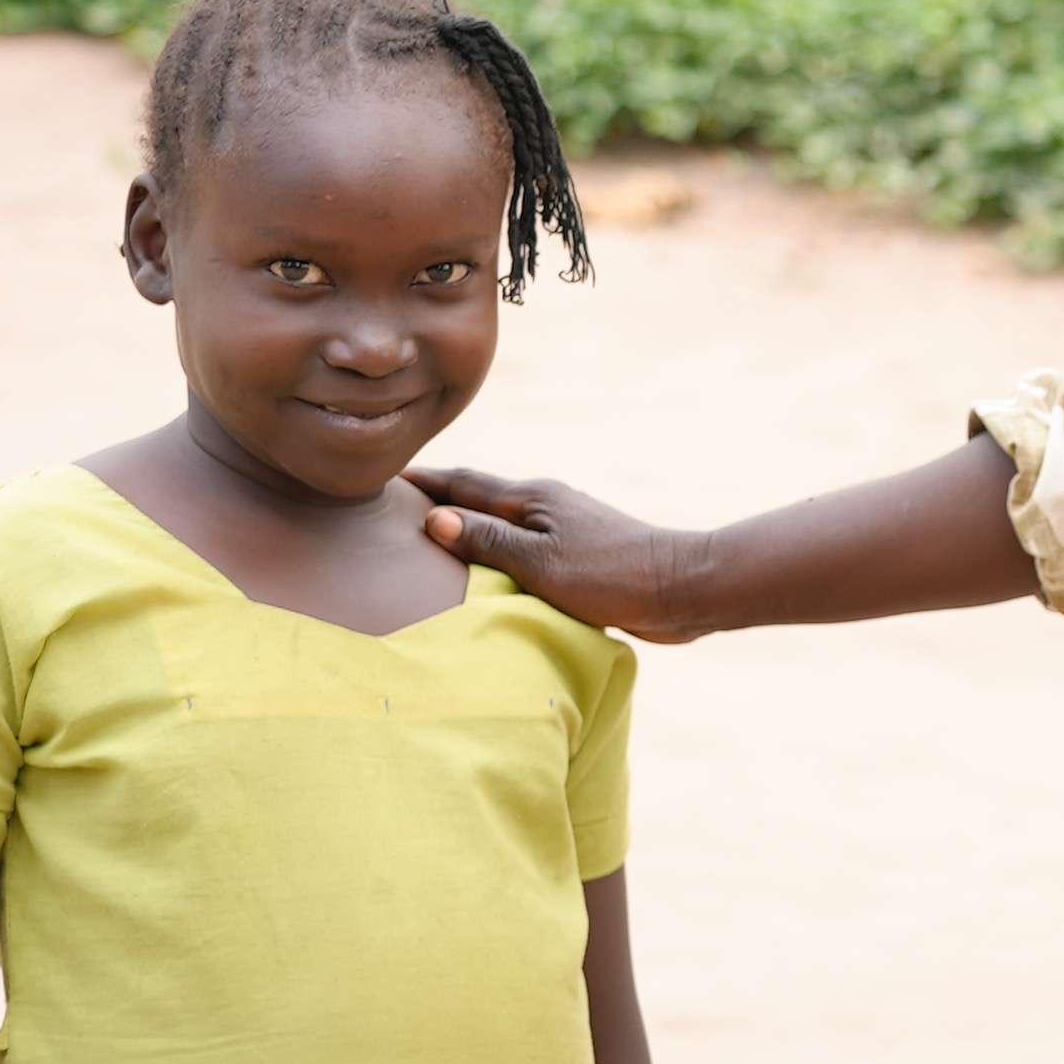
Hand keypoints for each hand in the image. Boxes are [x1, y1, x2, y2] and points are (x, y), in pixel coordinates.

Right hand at [418, 465, 704, 640]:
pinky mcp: (578, 554)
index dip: (424, 481)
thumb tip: (435, 518)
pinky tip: (488, 569)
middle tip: (393, 504)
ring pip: (502, 523)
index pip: (463, 483)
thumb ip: (488, 542)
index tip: (383, 474)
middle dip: (439, 498)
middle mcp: (545, 505)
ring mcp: (564, 527)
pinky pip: (522, 547)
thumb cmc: (611, 575)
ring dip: (467, 525)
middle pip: (480, 497)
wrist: (680, 589)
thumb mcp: (540, 563)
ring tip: (430, 536)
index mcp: (532, 498)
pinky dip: (495, 551)